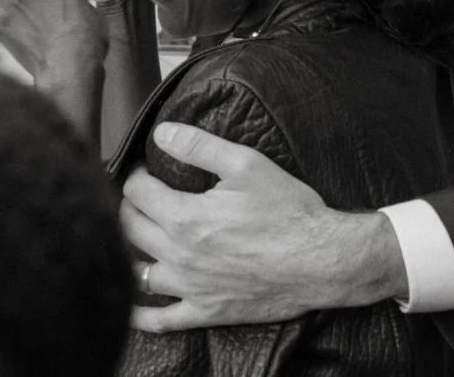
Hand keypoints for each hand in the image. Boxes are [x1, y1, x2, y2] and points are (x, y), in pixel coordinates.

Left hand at [124, 123, 408, 329]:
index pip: (136, 192)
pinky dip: (142, 316)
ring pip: (138, 271)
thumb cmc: (290, 212)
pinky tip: (129, 308)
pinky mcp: (208, 311)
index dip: (135, 175)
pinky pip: (163, 320)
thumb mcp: (246, 165)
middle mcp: (179, 255)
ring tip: (135, 238)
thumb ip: (199, 146)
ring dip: (128, 252)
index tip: (144, 170)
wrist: (325, 261)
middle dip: (128, 207)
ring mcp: (191, 287)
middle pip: (129, 228)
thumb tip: (161, 133)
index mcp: (184, 218)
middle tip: (139, 198)